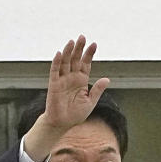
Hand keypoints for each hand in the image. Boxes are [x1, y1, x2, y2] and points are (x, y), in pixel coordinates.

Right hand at [25, 35, 109, 160]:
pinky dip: (57, 62)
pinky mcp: (54, 84)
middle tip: (82, 37)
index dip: (89, 54)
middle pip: (75, 59)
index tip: (94, 44)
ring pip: (65, 62)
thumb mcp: (90, 102)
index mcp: (81, 80)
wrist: (62, 124)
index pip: (86, 63)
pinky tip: (60, 53)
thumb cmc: (75, 115)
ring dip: (68, 52)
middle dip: (79, 48)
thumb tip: (107, 79)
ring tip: (72, 41)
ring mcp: (62, 80)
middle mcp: (72, 77)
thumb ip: (97, 90)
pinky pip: (55, 71)